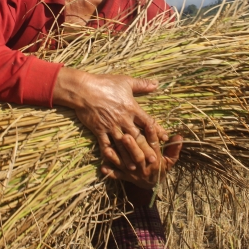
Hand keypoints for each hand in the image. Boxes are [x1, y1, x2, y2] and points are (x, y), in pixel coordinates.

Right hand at [52, 67, 170, 172]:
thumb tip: (156, 84)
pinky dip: (110, 154)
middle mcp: (123, 120)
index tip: (164, 138)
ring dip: (130, 157)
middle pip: (138, 138)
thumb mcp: (125, 81)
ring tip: (136, 167)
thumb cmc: (105, 83)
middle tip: (154, 161)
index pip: (148, 122)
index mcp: (132, 108)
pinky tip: (114, 162)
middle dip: (146, 150)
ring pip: (123, 145)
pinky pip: (106, 145)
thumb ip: (141, 85)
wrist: (83, 89)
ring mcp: (111, 126)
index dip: (157, 131)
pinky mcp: (99, 130)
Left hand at [101, 134, 182, 188]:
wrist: (152, 185)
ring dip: (116, 158)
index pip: (154, 146)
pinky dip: (110, 173)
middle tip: (125, 136)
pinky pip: (117, 176)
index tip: (149, 125)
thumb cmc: (161, 167)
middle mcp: (144, 167)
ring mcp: (133, 173)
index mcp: (155, 160)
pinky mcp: (125, 177)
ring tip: (108, 150)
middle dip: (132, 147)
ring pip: (124, 165)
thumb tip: (179, 136)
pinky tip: (102, 168)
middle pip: (137, 156)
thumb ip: (174, 148)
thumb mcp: (170, 159)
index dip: (152, 136)